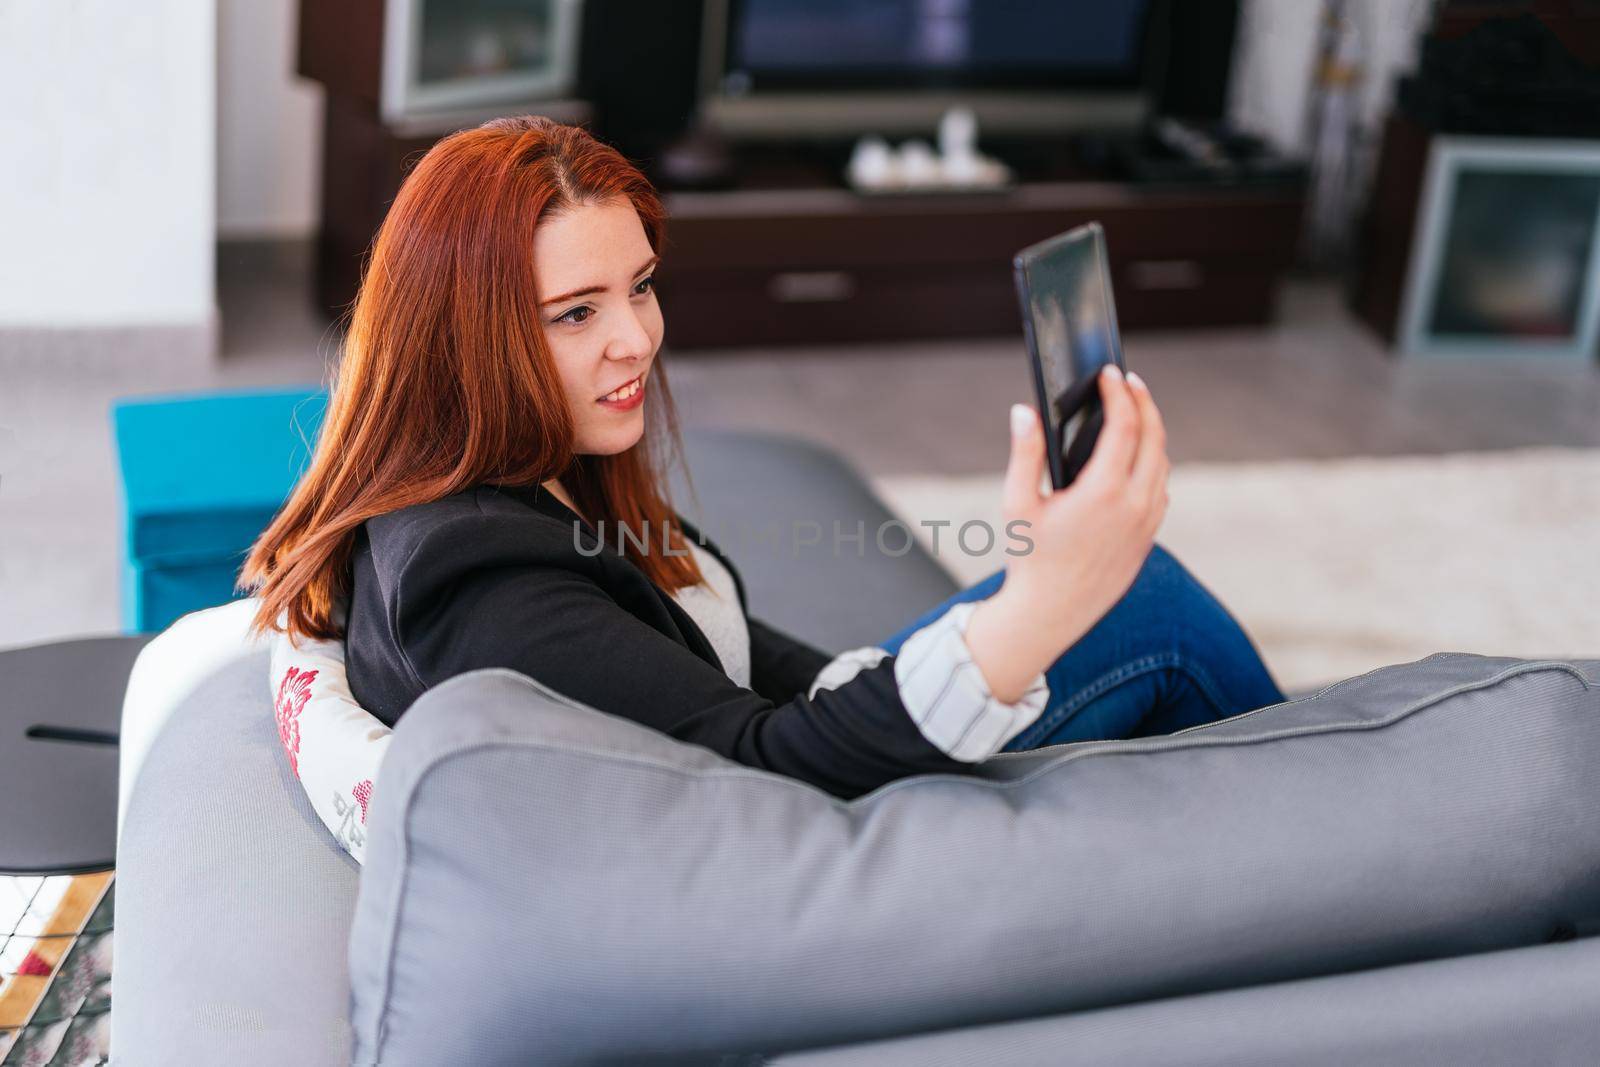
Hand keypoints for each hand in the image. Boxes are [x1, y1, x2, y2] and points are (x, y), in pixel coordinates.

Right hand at [1002, 364, 1169, 639]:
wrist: (1050, 615)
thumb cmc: (1029, 561)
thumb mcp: (1018, 503)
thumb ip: (1024, 453)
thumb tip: (1024, 412)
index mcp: (1102, 492)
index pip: (1125, 426)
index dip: (1119, 393)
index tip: (1110, 374)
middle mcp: (1134, 506)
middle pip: (1155, 438)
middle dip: (1144, 403)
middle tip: (1129, 382)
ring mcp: (1147, 524)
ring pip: (1163, 464)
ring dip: (1152, 433)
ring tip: (1134, 414)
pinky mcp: (1148, 539)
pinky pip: (1160, 490)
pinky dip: (1153, 465)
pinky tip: (1134, 460)